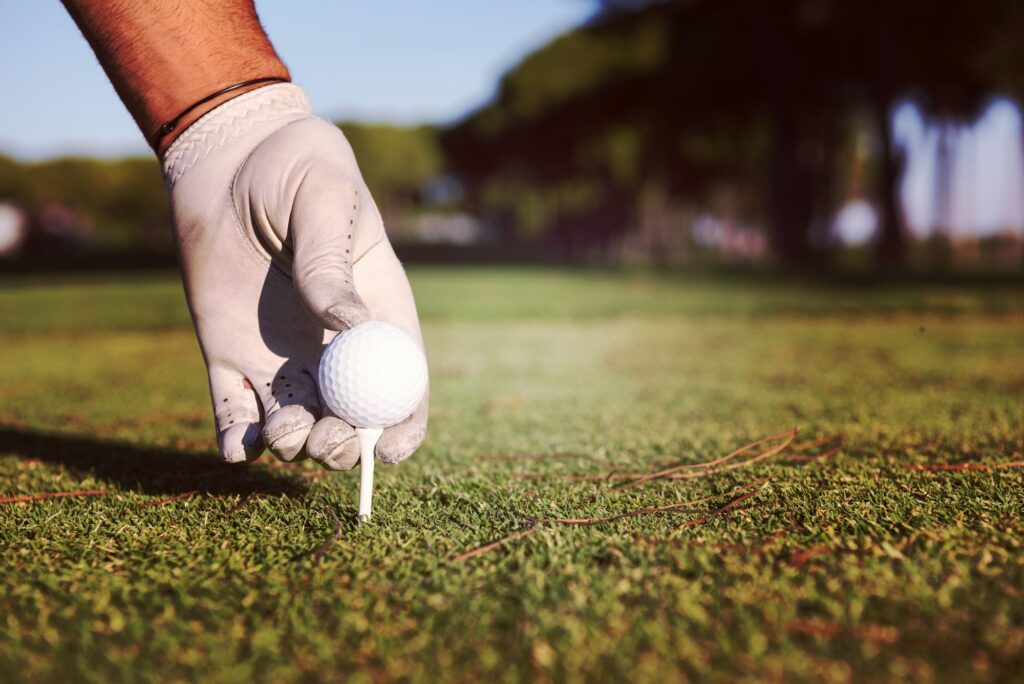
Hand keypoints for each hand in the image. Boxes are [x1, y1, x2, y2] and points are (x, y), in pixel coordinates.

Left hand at [162, 83, 427, 467]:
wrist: (230, 157)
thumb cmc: (297, 167)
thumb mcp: (324, 203)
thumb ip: (332, 264)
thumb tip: (349, 328)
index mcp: (377, 313)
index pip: (402, 382)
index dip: (402, 422)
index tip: (388, 449)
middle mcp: (334, 346)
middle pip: (350, 416)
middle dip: (343, 444)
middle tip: (326, 441)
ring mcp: (282, 355)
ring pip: (297, 423)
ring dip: (295, 445)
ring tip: (283, 433)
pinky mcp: (230, 355)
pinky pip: (235, 410)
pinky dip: (237, 440)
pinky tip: (237, 448)